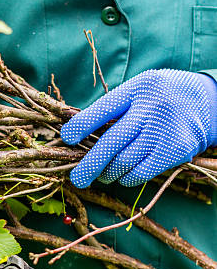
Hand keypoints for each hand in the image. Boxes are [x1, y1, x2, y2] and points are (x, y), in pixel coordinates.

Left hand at [61, 69, 216, 187]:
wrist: (210, 102)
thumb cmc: (160, 99)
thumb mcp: (139, 91)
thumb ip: (114, 109)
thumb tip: (76, 137)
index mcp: (137, 89)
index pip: (103, 109)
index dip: (81, 126)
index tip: (67, 138)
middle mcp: (152, 109)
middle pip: (111, 143)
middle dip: (89, 164)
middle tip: (76, 179)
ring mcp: (165, 131)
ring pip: (124, 162)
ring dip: (107, 173)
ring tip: (103, 174)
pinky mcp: (176, 151)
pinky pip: (141, 173)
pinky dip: (126, 178)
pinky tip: (122, 175)